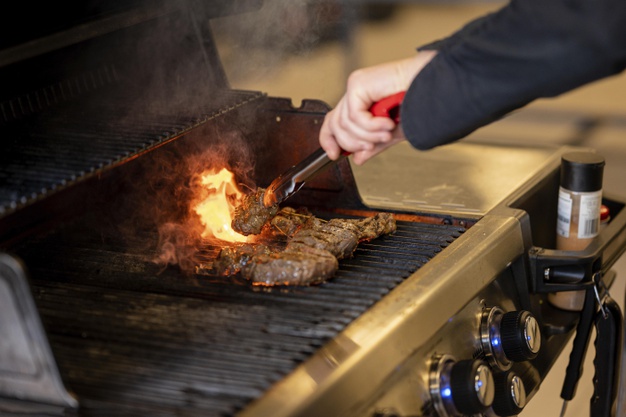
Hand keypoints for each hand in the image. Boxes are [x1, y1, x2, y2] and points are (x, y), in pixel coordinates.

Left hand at [319, 50, 436, 164]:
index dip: (330, 141)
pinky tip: (386, 124)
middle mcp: (356, 92)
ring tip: (386, 134)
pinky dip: (371, 126)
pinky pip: (354, 116)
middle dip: (352, 143)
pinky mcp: (359, 83)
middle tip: (371, 147)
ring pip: (345, 124)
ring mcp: (356, 86)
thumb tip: (357, 159)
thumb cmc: (418, 103)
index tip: (334, 155)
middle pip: (335, 125)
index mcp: (361, 101)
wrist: (433, 87)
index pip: (333, 122)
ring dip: (367, 136)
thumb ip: (372, 145)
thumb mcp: (391, 133)